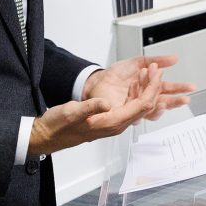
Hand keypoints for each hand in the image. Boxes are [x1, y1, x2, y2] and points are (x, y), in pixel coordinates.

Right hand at [27, 55, 194, 156]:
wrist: (48, 136)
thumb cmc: (58, 127)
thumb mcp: (72, 112)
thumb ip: (91, 107)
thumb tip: (106, 103)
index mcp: (112, 123)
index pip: (142, 105)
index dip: (152, 88)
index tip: (156, 73)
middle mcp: (117, 124)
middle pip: (145, 106)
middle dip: (154, 86)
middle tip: (157, 69)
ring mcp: (114, 123)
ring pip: (139, 106)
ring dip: (146, 89)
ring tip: (149, 72)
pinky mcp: (109, 119)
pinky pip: (130, 106)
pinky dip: (136, 92)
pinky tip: (134, 83)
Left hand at [82, 54, 194, 121]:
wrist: (98, 80)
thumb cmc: (116, 74)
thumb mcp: (139, 62)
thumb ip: (157, 60)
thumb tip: (174, 58)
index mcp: (150, 86)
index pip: (168, 89)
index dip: (180, 89)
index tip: (189, 88)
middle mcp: (145, 98)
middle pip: (165, 102)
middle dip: (176, 101)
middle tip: (184, 99)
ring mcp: (136, 106)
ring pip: (153, 111)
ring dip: (160, 107)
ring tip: (165, 101)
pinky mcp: (126, 112)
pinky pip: (137, 113)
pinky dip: (142, 106)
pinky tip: (145, 98)